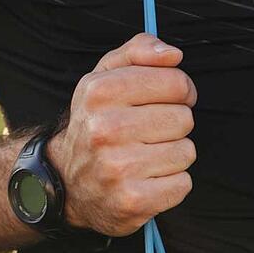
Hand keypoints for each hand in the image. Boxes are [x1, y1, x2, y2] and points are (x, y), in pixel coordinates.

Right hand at [46, 33, 196, 236]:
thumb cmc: (96, 121)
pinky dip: (171, 183)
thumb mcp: (105, 75)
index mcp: (99, 91)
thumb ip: (139, 51)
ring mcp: (117, 167)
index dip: (179, 89)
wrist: (67, 181)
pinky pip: (182, 184)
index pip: (174, 81)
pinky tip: (147, 178)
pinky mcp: (132, 201)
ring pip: (186, 151)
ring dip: (173, 154)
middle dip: (173, 123)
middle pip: (184, 118)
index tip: (166, 98)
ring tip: (146, 155)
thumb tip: (173, 55)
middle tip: (149, 130)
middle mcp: (104, 128)